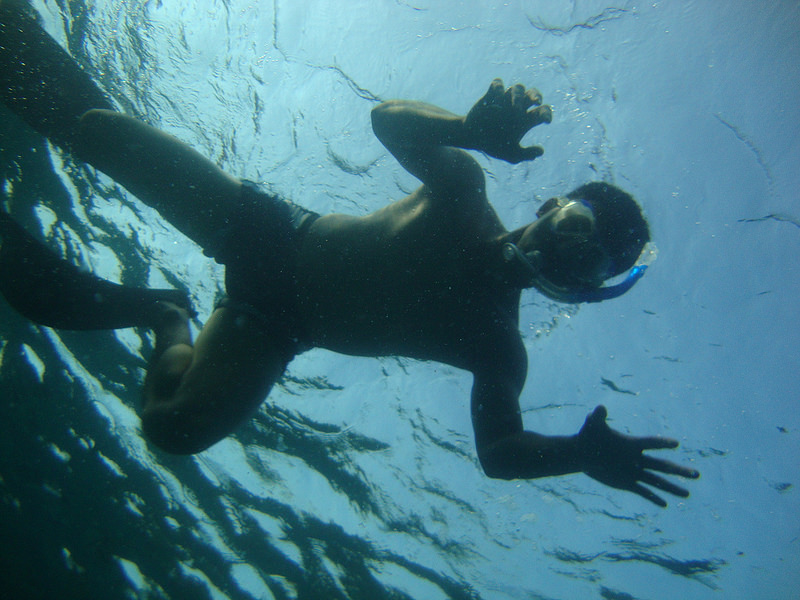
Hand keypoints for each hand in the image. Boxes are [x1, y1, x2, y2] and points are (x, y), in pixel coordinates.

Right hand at [464, 78, 551, 163]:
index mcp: (525, 119)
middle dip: (536, 95)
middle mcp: (518, 107)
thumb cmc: (494, 145)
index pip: (542, 111)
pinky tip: (498, 98)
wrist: (473, 138)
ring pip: (518, 88)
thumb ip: (526, 154)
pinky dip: (499, 88)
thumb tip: (541, 151)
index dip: (547, 114)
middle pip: (533, 94)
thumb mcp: (511, 154)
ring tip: (516, 108)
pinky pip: (497, 84)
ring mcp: (505, 100)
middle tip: (537, 102)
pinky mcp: (491, 95)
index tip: (546, 121)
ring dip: (518, 95)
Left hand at [577, 406, 699, 506]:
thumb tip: (599, 408)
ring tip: (687, 493)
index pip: (651, 443)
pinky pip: (643, 491)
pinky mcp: (626, 483)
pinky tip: (664, 504)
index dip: (662, 443)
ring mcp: (633, 472)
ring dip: (672, 487)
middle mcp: (637, 458)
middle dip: (679, 471)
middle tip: (697, 474)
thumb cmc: (588, 436)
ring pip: (656, 481)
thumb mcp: (592, 425)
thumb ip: (597, 417)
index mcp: (632, 444)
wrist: (582, 453)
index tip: (676, 443)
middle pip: (662, 465)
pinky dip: (653, 497)